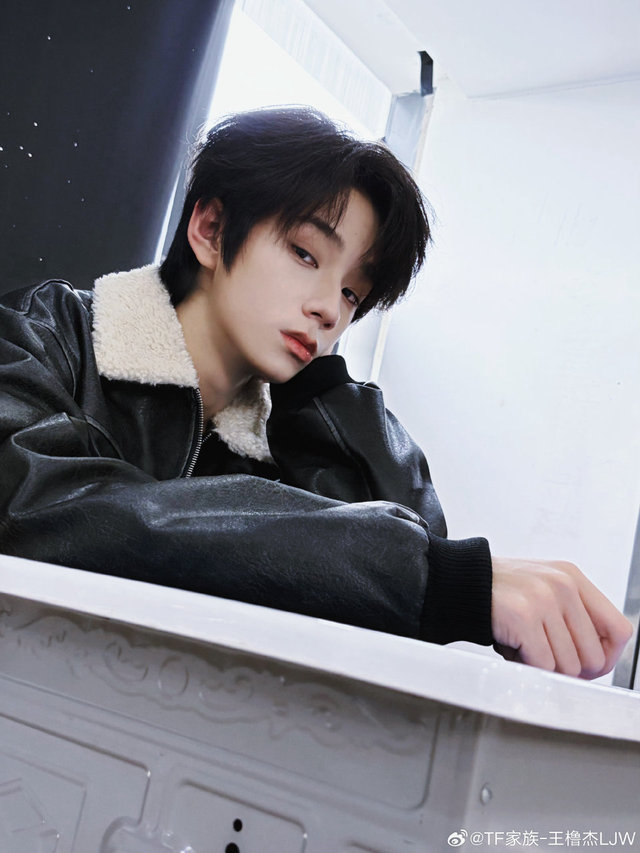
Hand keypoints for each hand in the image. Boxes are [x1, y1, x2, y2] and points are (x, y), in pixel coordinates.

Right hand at [491, 557, 633, 678]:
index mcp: (573, 577)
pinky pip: (543, 665)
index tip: (588, 665)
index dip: (606, 656)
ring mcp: (544, 598)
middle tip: (546, 659)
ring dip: (544, 667)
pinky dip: (528, 666)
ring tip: (524, 647)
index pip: (619, 630)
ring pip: (569, 665)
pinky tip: (514, 649)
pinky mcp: (524, 616)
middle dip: (570, 669)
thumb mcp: (545, 592)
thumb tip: (596, 663)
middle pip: (594, 655)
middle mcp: (563, 584)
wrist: (459, 583)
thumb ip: (574, 618)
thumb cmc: (502, 594)